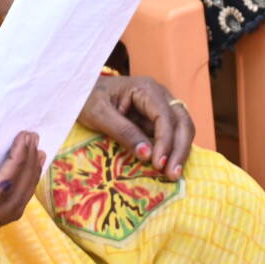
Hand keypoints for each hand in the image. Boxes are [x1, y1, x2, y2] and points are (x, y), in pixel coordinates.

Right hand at [0, 133, 45, 240]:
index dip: (17, 164)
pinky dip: (14, 190)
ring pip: (10, 211)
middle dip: (28, 171)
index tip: (25, 137)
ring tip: (36, 154)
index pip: (0, 190)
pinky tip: (21, 171)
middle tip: (35, 140)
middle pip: (12, 204)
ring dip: (27, 182)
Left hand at [78, 74, 193, 178]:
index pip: (165, 115)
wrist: (82, 91)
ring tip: (172, 174)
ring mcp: (161, 106)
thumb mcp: (100, 115)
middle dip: (180, 148)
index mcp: (146, 89)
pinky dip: (173, 150)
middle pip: (181, 121)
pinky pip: (172, 133)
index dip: (165, 141)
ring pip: (182, 128)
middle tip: (173, 174)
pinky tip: (168, 167)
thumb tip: (147, 154)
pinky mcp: (157, 118)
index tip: (158, 164)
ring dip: (180, 151)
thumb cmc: (88, 99)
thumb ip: (123, 132)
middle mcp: (160, 95)